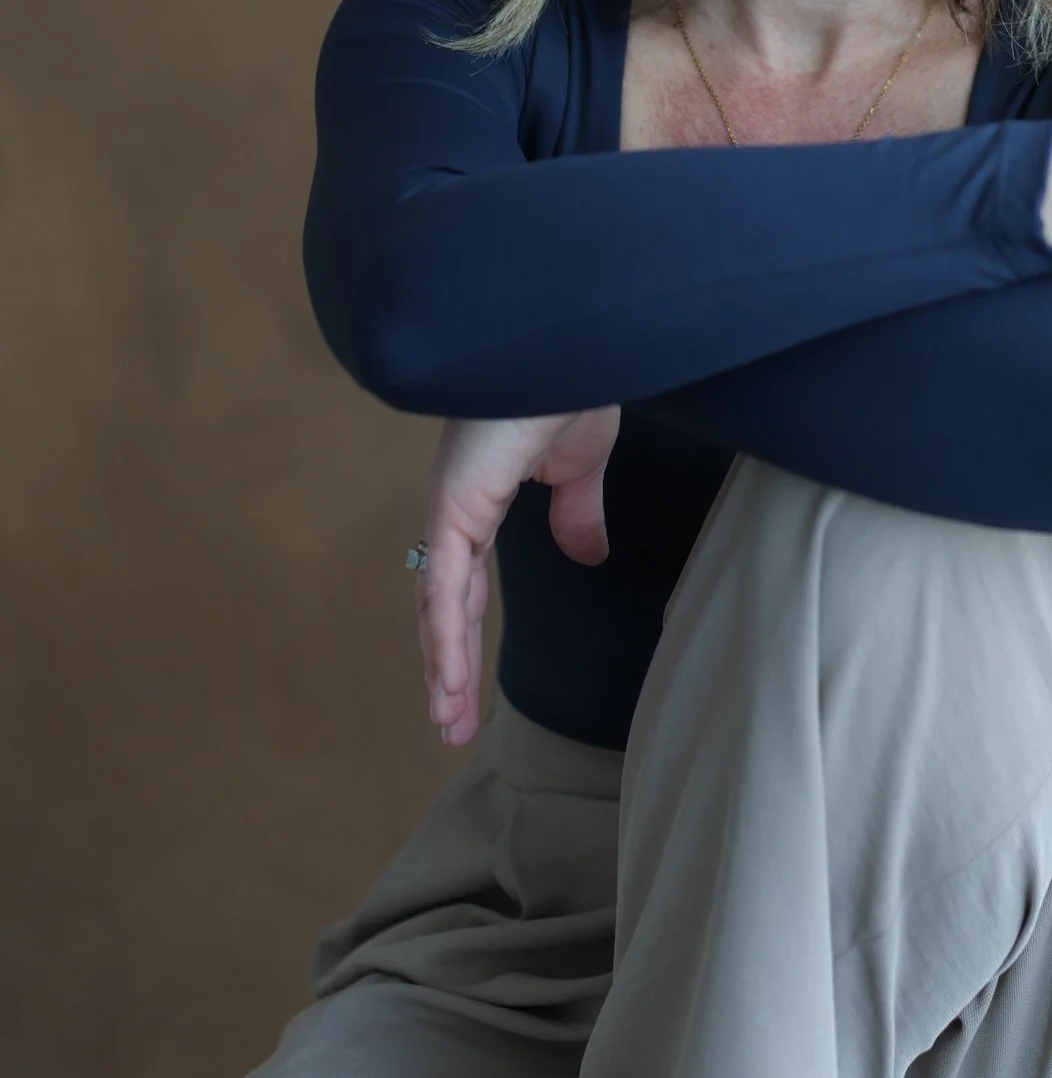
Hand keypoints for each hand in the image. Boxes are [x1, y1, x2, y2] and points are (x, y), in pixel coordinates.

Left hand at [417, 405, 620, 745]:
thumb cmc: (573, 388)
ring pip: (438, 606)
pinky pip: (445, 584)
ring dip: (442, 668)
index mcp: (478, 498)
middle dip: (447, 669)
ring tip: (447, 724)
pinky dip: (445, 636)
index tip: (464, 690)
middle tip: (450, 727)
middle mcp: (454, 508)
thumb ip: (576, 513)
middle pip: (444, 606)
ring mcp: (449, 507)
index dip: (462, 637)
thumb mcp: (579, 467)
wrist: (567, 350)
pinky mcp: (454, 505)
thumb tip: (587, 557)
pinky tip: (446, 680)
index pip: (463, 584)